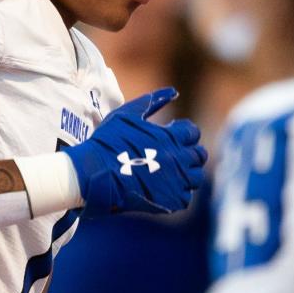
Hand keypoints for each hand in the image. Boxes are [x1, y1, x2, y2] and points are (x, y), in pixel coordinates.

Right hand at [64, 87, 206, 217]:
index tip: (172, 136)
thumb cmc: (107, 142)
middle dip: (189, 153)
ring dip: (188, 173)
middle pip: (199, 155)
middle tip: (173, 155)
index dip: (183, 133)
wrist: (94, 174)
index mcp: (170, 137)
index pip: (192, 132)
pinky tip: (164, 188)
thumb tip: (174, 91)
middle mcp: (178, 158)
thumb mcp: (127, 114)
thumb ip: (153, 101)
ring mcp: (175, 182)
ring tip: (172, 173)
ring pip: (196, 177)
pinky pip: (185, 197)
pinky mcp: (169, 201)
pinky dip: (178, 193)